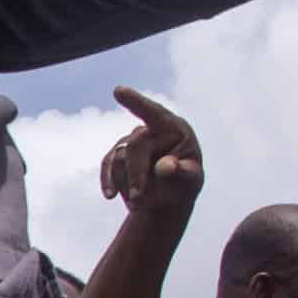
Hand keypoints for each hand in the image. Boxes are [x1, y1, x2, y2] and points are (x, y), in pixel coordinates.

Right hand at [98, 87, 204, 221]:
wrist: (169, 195)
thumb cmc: (185, 183)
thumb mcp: (190, 181)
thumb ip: (181, 172)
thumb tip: (164, 167)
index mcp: (174, 128)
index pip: (154, 113)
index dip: (136, 102)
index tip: (118, 91)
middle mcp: (150, 130)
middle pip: (135, 147)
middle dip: (136, 175)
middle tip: (140, 201)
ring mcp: (131, 140)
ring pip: (119, 159)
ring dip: (127, 184)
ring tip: (139, 205)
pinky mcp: (117, 154)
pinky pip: (107, 165)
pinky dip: (108, 181)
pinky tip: (110, 196)